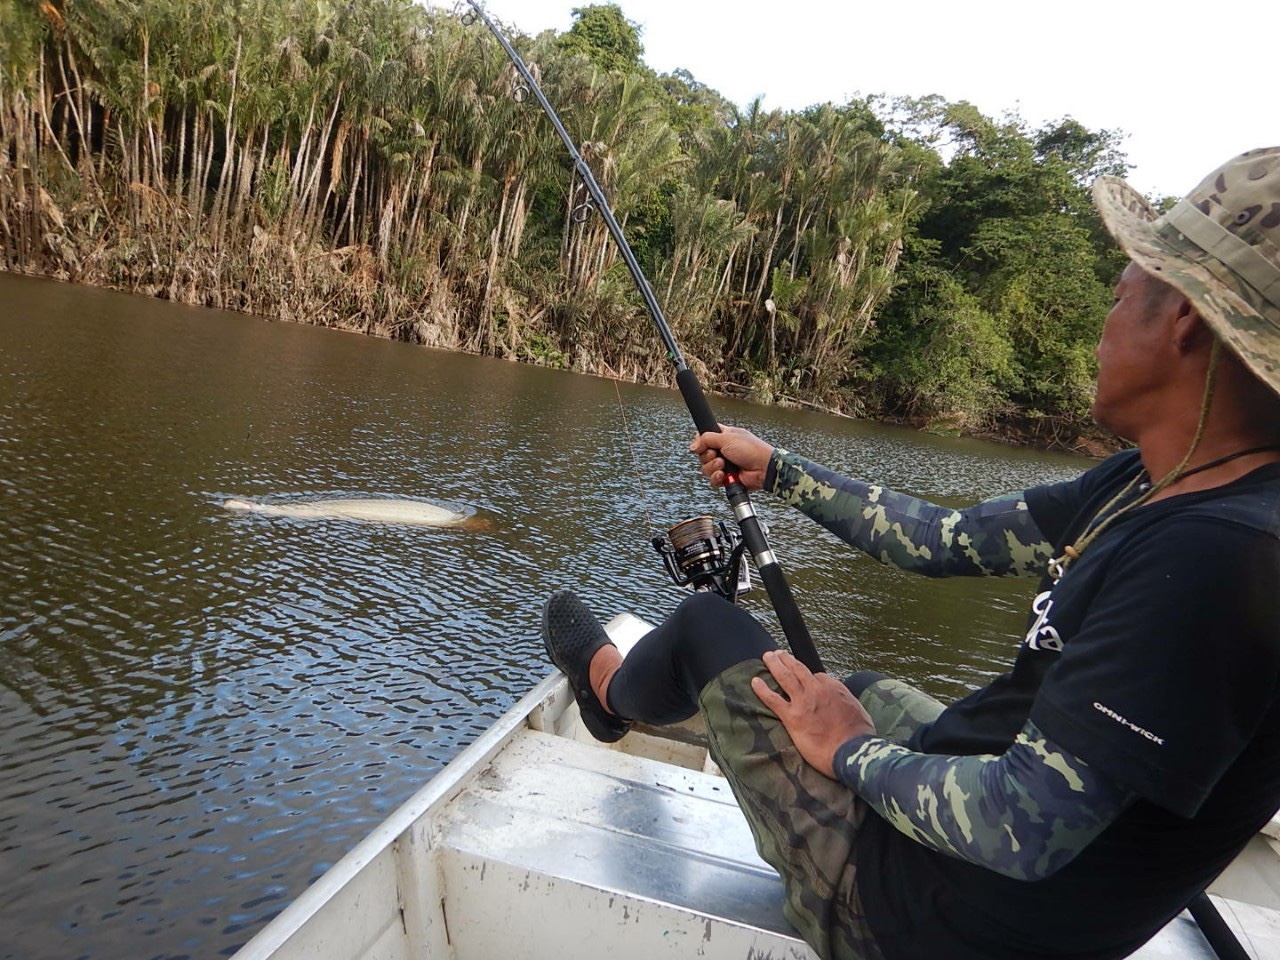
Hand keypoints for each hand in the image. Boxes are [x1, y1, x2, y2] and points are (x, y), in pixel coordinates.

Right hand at [689, 424, 773, 490]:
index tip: (702, 444)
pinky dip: (717, 477)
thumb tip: (694, 444)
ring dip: (713, 467)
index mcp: (725, 436)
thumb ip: (707, 439)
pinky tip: (724, 475)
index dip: (701, 441)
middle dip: (708, 456)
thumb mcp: (727, 438)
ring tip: (724, 465)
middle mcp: (724, 450)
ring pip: (706, 468)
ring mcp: (725, 465)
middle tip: (718, 455)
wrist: (763, 469)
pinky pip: (713, 479)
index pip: (705, 437)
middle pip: (703, 454)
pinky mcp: (726, 477)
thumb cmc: (752, 450)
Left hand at [751, 649, 875, 778]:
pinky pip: (773, 699)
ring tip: (767, 657)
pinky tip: (754, 682)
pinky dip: (762, 689)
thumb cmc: (859, 736)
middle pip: (798, 668)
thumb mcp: (859, 710)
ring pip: (784, 676)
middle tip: (777, 653)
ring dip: (774, 664)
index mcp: (834, 688)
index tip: (803, 676)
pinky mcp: (792, 717)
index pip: (818, 676)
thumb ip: (847, 700)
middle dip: (786, 659)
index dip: (810, 676)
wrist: (851, 750)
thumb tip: (841, 699)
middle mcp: (817, 690)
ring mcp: (803, 702)